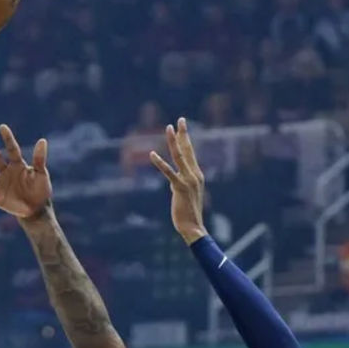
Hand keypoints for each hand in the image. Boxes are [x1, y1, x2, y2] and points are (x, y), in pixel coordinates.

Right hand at [0, 125, 51, 219]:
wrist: (36, 209)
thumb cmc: (41, 190)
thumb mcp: (41, 174)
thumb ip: (39, 159)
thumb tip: (42, 140)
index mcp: (18, 165)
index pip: (12, 149)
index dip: (7, 138)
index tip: (2, 127)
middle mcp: (7, 172)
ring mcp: (0, 184)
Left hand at [149, 117, 207, 243]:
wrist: (194, 227)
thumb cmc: (188, 213)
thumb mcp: (184, 195)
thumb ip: (179, 185)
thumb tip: (172, 182)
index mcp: (197, 175)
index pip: (190, 153)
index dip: (185, 139)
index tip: (182, 127)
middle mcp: (195, 174)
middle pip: (188, 150)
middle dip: (183, 134)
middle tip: (180, 119)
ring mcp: (188, 180)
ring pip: (179, 156)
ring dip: (173, 141)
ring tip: (168, 128)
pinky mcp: (180, 187)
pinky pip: (168, 172)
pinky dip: (160, 163)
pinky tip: (152, 154)